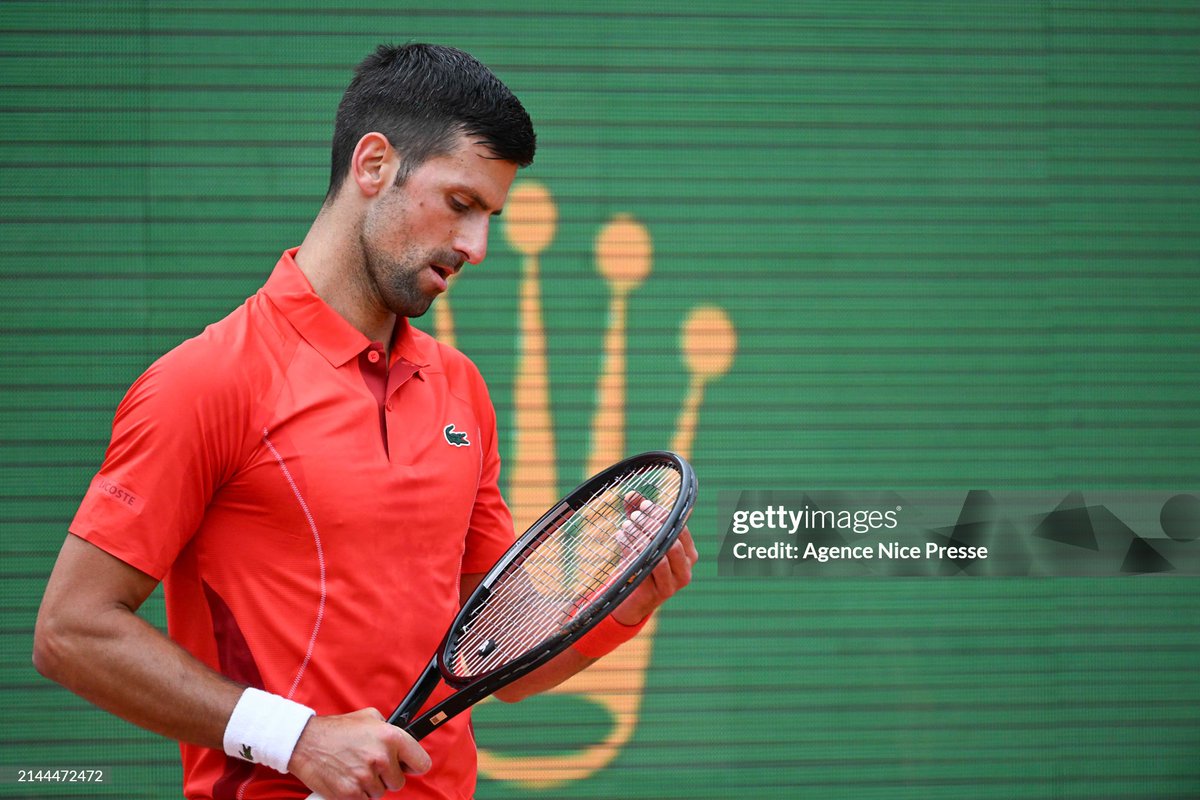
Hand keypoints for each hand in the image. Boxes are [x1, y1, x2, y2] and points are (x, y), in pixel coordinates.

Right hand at [289, 708, 429, 799]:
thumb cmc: (337, 730)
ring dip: (370, 785)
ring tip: (355, 769)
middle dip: (386, 776)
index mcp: (391, 737)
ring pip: (380, 793)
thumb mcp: (369, 717)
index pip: (422, 763)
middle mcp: (381, 758)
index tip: (407, 766)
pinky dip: (357, 794)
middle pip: (398, 782)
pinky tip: (348, 778)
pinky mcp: (351, 794)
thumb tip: (404, 742)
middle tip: (369, 765)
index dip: (413, 765)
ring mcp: (366, 777)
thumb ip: (390, 729)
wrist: (305, 742)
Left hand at [611, 492, 698, 624]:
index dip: (662, 514)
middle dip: (652, 525)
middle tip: (635, 515)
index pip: (680, 527)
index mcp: (688, 552)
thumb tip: (631, 494)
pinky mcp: (659, 592)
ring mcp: (674, 582)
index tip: (644, 505)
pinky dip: (632, 551)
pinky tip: (621, 539)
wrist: (634, 599)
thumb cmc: (641, 563)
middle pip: (672, 540)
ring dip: (641, 538)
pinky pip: (646, 568)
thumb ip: (639, 515)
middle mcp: (686, 568)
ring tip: (626, 526)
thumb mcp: (641, 537)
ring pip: (660, 555)